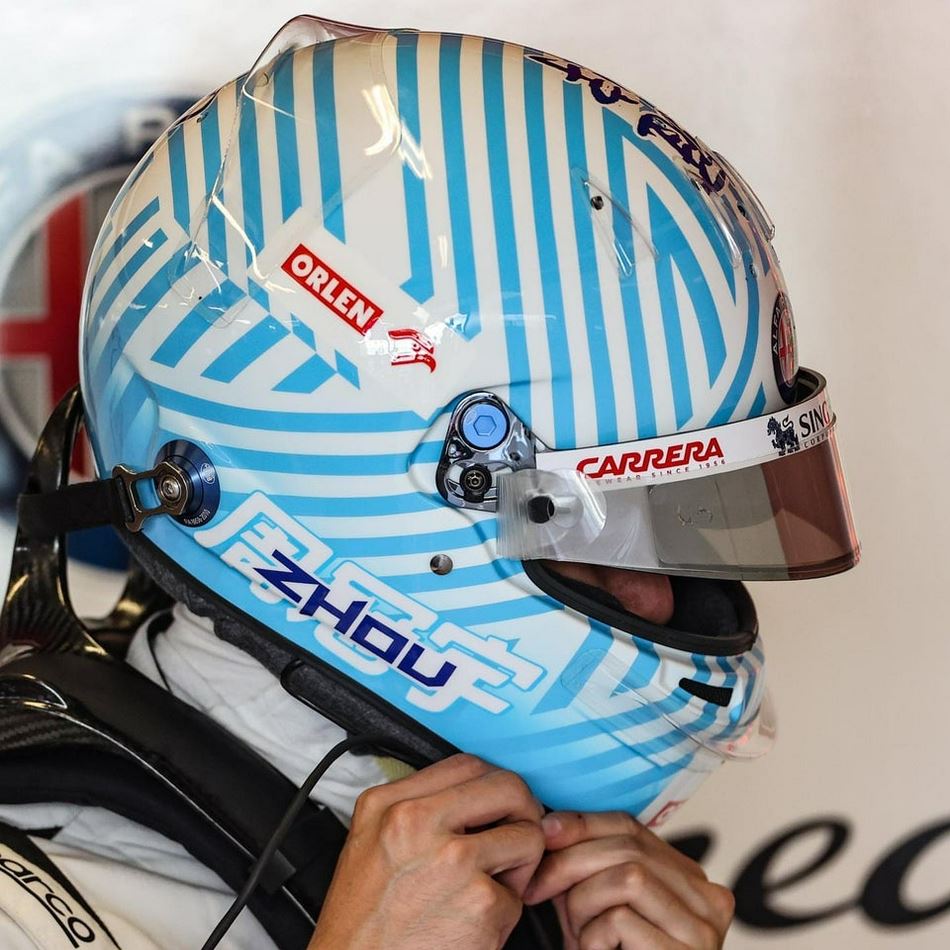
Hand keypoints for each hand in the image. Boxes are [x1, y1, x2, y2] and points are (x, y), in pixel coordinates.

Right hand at [308, 754, 545, 949]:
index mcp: (388, 804)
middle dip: (524, 813)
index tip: (497, 805)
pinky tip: (472, 924)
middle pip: (508, 787)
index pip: (467, 765)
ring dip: (520, 865)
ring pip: (528, 837)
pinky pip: (517, 896)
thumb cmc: (362, 923)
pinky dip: (503, 914)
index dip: (493, 783)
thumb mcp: (369, 843)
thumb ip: (413, 808)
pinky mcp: (480, 903)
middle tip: (516, 838)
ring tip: (490, 888)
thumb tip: (469, 794)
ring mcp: (453, 860)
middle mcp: (418, 822)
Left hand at [524, 811, 733, 948]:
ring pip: (629, 877)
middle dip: (570, 862)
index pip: (630, 826)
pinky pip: (623, 921)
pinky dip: (594, 935)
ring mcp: (703, 928)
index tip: (544, 833)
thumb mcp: (598, 906)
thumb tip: (550, 826)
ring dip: (584, 902)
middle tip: (536, 887)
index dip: (582, 824)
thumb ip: (587, 867)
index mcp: (688, 878)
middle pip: (628, 848)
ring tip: (577, 933)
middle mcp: (707, 897)